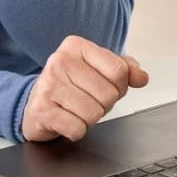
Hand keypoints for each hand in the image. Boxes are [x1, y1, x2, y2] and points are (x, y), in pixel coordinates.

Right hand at [22, 35, 148, 141]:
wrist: (35, 103)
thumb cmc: (70, 85)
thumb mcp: (97, 69)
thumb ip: (124, 69)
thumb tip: (141, 77)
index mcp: (76, 46)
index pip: (118, 70)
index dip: (119, 86)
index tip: (104, 86)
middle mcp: (59, 61)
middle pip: (108, 94)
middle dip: (103, 104)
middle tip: (86, 99)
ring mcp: (48, 85)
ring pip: (94, 113)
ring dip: (89, 118)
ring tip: (75, 109)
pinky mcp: (42, 110)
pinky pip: (77, 128)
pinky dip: (76, 130)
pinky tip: (66, 119)